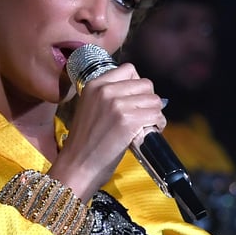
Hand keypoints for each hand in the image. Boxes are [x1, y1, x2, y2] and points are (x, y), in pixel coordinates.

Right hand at [48, 62, 163, 200]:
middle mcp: (106, 90)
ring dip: (155, 113)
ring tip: (148, 125)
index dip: (137, 85)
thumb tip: (139, 94)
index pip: (129, 69)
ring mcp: (117, 104)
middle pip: (145, 84)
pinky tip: (151, 132)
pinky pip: (156, 115)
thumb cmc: (84, 142)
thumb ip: (108, 96)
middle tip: (144, 115)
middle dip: (148, 100)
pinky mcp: (128, 121)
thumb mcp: (89, 108)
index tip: (136, 100)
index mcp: (94, 84)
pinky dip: (158, 124)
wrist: (77, 165)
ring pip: (154, 99)